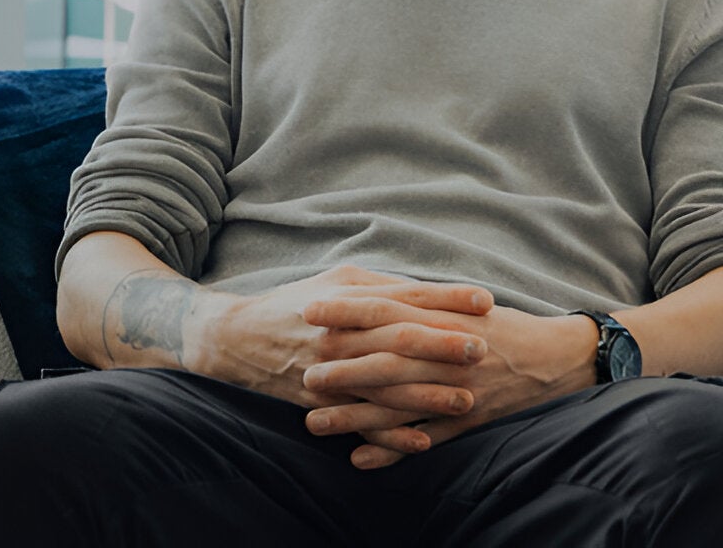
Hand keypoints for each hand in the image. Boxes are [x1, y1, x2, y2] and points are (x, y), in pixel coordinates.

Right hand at [195, 265, 495, 416]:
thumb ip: (382, 287)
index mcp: (349, 299)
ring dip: (427, 396)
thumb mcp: (338, 280)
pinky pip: (361, 422)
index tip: (485, 301)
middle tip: (483, 349)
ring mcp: (330, 371)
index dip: (447, 299)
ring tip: (465, 401)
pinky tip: (423, 442)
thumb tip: (430, 291)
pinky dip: (391, 436)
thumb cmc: (298, 303)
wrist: (237, 339)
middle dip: (443, 345)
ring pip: (385, 386)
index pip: (407, 296)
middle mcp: (341, 334)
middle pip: (399, 338)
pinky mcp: (321, 403)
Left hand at [298, 303, 597, 467]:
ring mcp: (457, 390)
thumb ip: (424, 302)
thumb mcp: (466, 305)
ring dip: (353, 415)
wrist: (557, 357)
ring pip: (397, 404)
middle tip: (302, 373)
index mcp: (447, 319)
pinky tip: (357, 458)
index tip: (310, 309)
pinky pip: (423, 438)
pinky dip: (390, 450)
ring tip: (313, 422)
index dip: (348, 309)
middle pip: (385, 360)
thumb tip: (376, 293)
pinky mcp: (467, 420)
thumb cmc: (506, 328)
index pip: (388, 309)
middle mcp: (449, 355)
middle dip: (341, 367)